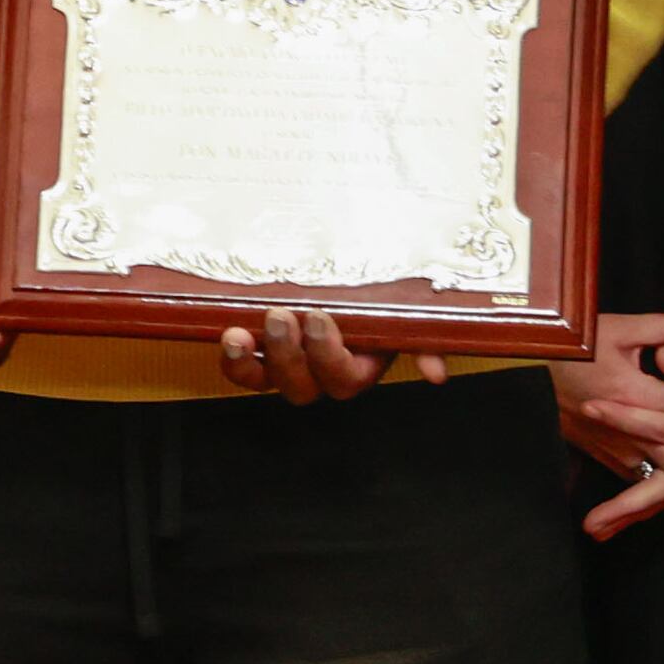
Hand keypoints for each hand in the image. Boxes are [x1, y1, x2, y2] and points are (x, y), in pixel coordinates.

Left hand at [215, 308, 446, 405]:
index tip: (319, 318)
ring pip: (268, 382)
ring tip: (240, 334)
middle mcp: (320, 374)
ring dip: (251, 363)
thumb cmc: (377, 294)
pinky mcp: (260, 354)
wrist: (351, 277)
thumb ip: (421, 340)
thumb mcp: (403, 310)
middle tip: (280, 317)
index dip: (328, 356)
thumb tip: (435, 372)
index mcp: (358, 367)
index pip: (343, 379)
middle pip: (302, 387)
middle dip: (288, 354)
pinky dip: (233, 359)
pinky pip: (242, 370)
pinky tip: (228, 335)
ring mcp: (287, 366)